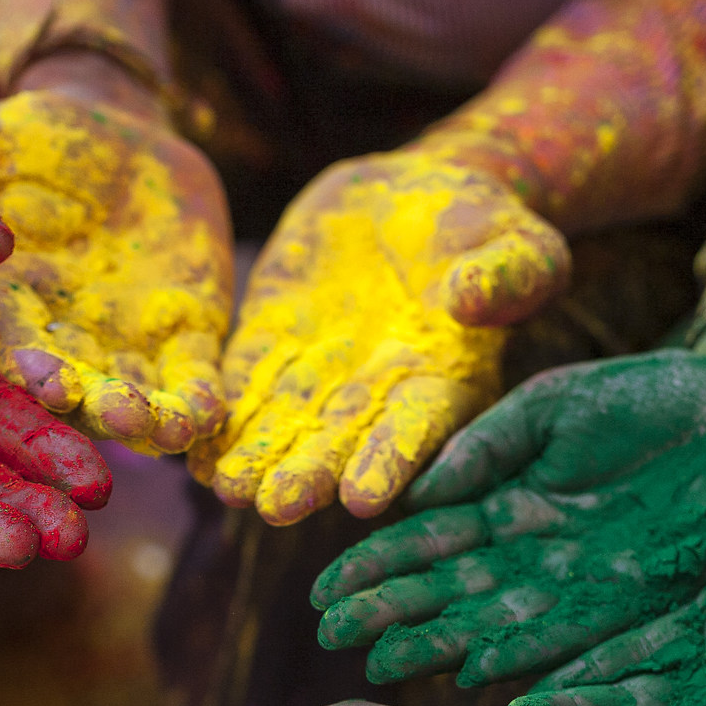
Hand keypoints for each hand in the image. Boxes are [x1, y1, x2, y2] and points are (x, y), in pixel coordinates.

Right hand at [0, 90, 232, 456]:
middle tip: (122, 417)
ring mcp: (122, 344)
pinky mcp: (180, 335)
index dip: (32, 369)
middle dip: (100, 410)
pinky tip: (210, 416)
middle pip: (79, 389)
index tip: (54, 385)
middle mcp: (59, 339)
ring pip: (136, 398)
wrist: (114, 132)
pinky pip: (192, 380)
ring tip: (172, 428)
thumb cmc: (26, 136)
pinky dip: (200, 404)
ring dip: (154, 421)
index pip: (11, 345)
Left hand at [197, 150, 569, 525]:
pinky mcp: (269, 343)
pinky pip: (239, 384)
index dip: (388, 463)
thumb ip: (506, 275)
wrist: (410, 198)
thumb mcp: (516, 243)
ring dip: (255, 459)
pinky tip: (189, 450)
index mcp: (443, 384)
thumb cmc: (483, 227)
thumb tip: (473, 298)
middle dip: (308, 475)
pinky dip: (217, 416)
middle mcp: (375, 396)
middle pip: (338, 443)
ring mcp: (318, 375)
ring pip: (283, 424)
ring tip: (227, 490)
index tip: (363, 499)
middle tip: (277, 507)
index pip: (415, 431)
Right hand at [312, 317, 705, 686]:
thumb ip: (484, 449)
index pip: (429, 542)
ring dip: (440, 643)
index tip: (324, 592)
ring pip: (497, 620)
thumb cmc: (652, 395)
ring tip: (384, 662)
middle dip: (393, 612)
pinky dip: (523, 656)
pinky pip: (571, 635)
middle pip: (451, 591)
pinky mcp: (638, 601)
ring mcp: (583, 582)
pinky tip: (478, 670)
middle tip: (332, 639)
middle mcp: (537, 554)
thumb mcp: (550, 407)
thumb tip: (409, 497)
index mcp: (510, 502)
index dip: (377, 568)